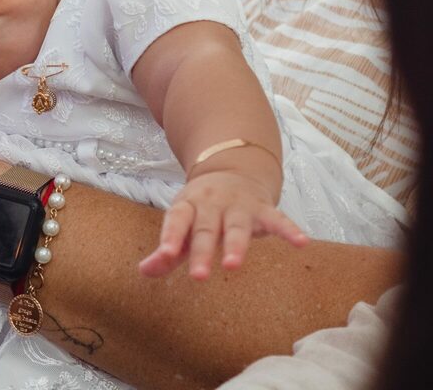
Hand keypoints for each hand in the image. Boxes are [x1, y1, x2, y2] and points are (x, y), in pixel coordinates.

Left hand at [139, 171, 308, 279]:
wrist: (233, 168)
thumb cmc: (202, 208)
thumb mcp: (182, 222)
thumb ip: (166, 250)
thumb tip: (143, 271)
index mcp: (188, 205)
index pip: (176, 220)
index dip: (170, 238)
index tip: (165, 255)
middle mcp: (212, 203)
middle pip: (206, 229)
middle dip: (202, 252)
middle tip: (198, 277)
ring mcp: (239, 205)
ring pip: (237, 226)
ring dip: (236, 245)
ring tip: (233, 265)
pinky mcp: (263, 208)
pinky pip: (278, 219)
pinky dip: (289, 230)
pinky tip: (301, 243)